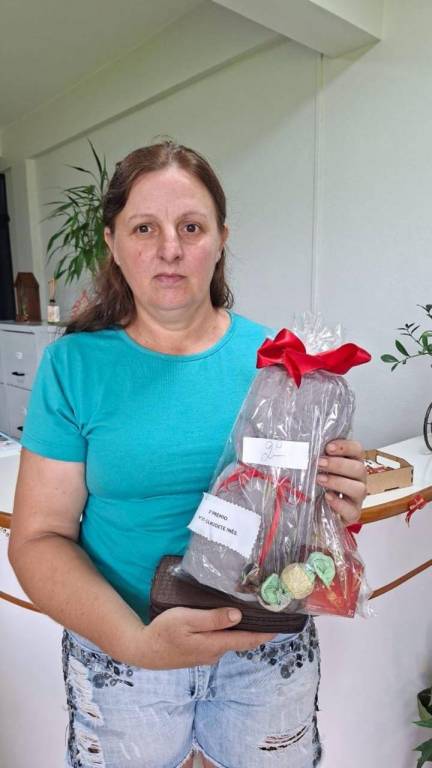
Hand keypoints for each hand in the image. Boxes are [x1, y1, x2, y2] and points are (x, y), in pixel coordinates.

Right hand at [130, 607, 276, 669]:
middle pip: (241, 640)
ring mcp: (207, 655)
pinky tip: (229, 622)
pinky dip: (229, 633)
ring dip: (243, 631)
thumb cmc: (163, 631)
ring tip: (253, 614)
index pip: (247, 639)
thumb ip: (213, 619)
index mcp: (214, 644)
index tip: (282, 624)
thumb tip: (238, 616)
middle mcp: (215, 653)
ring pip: (230, 641)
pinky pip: (220, 642)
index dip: (266, 633)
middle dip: (257, 630)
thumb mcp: (186, 620)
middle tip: (270, 613)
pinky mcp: (199, 653)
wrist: (144, 650)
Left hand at [316, 439, 366, 524]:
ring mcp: (357, 498)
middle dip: (338, 464)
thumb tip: (300, 449)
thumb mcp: (314, 469)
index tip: (328, 447)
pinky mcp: (352, 514)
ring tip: (320, 479)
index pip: (357, 450)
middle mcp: (357, 479)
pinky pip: (351, 510)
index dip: (345, 446)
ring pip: (358, 489)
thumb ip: (314, 459)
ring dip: (338, 482)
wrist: (315, 512)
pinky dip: (339, 503)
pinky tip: (327, 497)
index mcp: (351, 463)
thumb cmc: (317, 486)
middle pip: (358, 468)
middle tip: (320, 463)